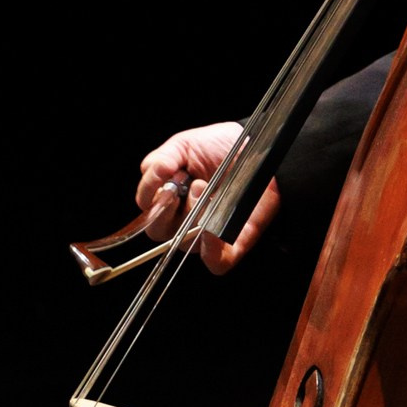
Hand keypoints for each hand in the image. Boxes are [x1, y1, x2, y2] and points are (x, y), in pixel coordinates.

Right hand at [136, 122, 280, 275]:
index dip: (150, 195)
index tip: (164, 176)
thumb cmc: (221, 148)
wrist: (259, 149)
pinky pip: (216, 261)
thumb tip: (153, 171)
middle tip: (179, 186)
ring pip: (185, 241)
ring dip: (192, 214)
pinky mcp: (230, 246)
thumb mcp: (186, 145)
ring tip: (205, 188)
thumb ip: (162, 158)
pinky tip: (211, 229)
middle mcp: (184, 221)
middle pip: (158, 231)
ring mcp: (205, 235)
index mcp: (170, 200)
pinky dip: (211, 249)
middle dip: (165, 208)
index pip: (147, 210)